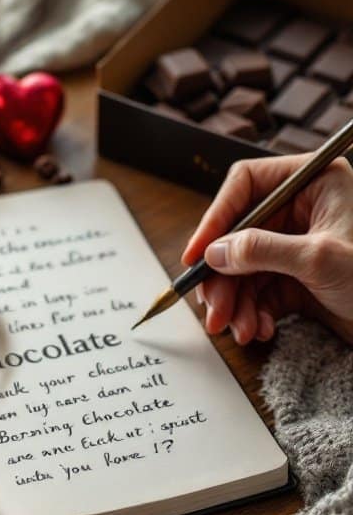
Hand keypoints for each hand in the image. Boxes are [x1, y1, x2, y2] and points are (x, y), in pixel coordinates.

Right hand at [181, 155, 352, 345]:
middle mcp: (303, 209)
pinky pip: (260, 293)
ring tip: (239, 331)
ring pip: (245, 269)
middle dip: (224, 277)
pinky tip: (261, 331)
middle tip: (213, 311)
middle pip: (239, 234)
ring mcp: (299, 245)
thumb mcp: (320, 259)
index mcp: (314, 183)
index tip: (195, 255)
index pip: (247, 185)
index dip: (215, 219)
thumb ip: (262, 251)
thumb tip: (214, 252)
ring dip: (236, 303)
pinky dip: (254, 314)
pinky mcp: (299, 278)